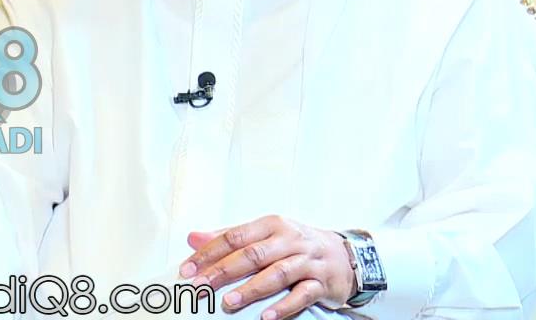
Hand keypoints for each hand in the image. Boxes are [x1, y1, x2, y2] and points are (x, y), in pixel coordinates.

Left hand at [180, 215, 354, 318]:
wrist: (346, 255)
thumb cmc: (297, 244)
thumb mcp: (264, 234)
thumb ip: (229, 237)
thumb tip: (193, 238)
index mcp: (271, 225)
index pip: (234, 237)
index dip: (209, 253)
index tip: (188, 269)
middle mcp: (289, 240)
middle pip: (252, 255)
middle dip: (224, 271)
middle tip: (201, 286)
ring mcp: (307, 261)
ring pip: (276, 274)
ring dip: (251, 289)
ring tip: (228, 303)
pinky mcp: (322, 282)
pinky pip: (302, 294)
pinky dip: (284, 306)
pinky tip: (266, 316)